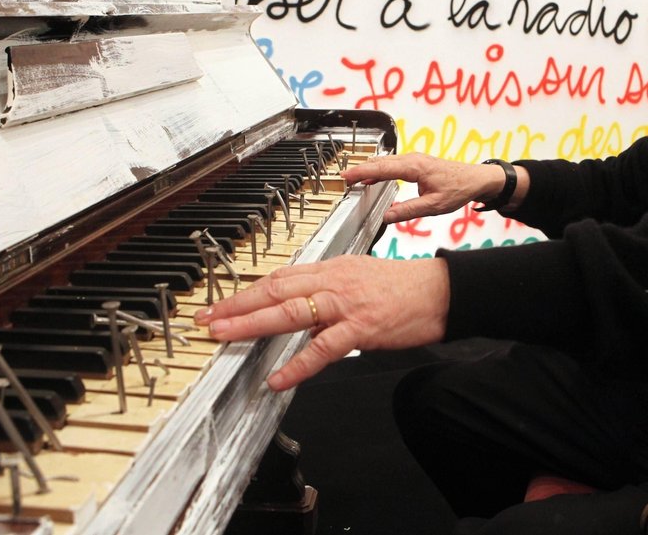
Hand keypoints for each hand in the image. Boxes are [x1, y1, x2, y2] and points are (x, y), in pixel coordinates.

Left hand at [193, 254, 449, 390]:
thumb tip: (299, 313)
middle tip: (208, 319)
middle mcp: (332, 281)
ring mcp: (345, 304)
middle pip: (275, 290)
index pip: (279, 277)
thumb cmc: (402, 288)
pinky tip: (278, 379)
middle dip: (237, 306)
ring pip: (291, 312)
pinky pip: (323, 348)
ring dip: (253, 324)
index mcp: (330, 269)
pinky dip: (298, 365)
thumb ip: (326, 294)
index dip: (246, 291)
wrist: (439, 291)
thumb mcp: (357, 279)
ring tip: (226, 336)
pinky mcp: (361, 327)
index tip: (220, 305)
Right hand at [344, 152, 517, 222]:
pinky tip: (372, 178)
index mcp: (415, 167)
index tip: (346, 177)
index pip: (382, 168)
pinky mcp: (417, 163)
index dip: (361, 172)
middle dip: (360, 169)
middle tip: (343, 179)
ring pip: (385, 161)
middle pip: (380, 162)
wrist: (476, 178)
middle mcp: (413, 159)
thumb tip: (387, 217)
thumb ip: (408, 211)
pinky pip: (393, 164)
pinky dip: (379, 170)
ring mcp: (414, 159)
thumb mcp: (433, 206)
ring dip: (369, 169)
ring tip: (352, 179)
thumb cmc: (459, 189)